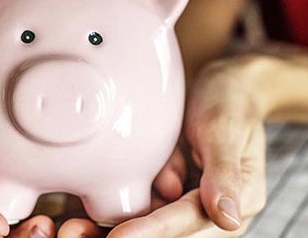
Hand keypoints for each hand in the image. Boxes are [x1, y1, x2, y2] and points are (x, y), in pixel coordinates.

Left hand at [57, 56, 270, 236]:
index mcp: (233, 202)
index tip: (118, 237)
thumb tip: (229, 219)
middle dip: (124, 233)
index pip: (186, 220)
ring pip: (141, 223)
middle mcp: (205, 211)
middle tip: (78, 232)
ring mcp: (178, 203)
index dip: (151, 231)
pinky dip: (105, 208)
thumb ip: (224, 173)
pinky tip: (75, 212)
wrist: (219, 84)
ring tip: (73, 227)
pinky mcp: (158, 194)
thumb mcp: (226, 128)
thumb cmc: (228, 101)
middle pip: (160, 231)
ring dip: (105, 225)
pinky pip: (130, 206)